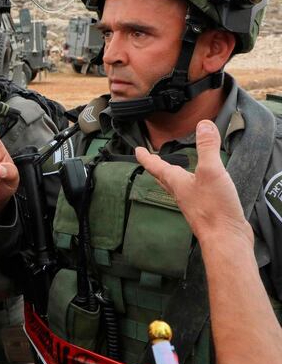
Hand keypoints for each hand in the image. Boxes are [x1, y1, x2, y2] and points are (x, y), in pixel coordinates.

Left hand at [136, 119, 250, 244]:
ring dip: (171, 176)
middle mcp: (180, 192)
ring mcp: (192, 202)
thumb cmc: (214, 208)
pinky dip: (192, 185)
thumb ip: (207, 147)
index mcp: (176, 182)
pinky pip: (193, 193)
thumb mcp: (211, 170)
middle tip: (150, 160)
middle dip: (156, 167)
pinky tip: (200, 186)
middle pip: (162, 177)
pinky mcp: (206, 210)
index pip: (155, 166)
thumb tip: (203, 125)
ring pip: (176, 186)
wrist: (226, 238)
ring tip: (172, 170)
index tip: (137, 150)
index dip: (146, 156)